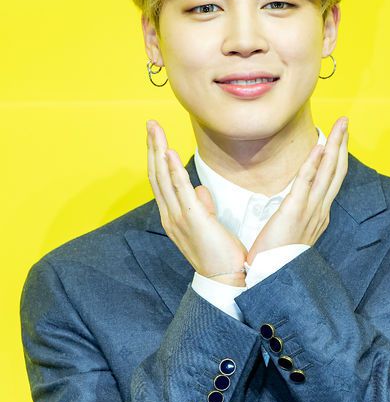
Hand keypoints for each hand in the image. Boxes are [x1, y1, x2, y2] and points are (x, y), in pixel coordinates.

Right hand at [146, 120, 247, 285]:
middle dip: (153, 147)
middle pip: (156, 175)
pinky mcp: (192, 219)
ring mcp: (178, 218)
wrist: (225, 277)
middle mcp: (170, 215)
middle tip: (150, 123)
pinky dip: (173, 170)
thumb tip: (200, 190)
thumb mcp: (207, 224)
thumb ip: (201, 206)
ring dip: (159, 151)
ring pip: (163, 178)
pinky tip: (170, 153)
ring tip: (156, 130)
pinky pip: (180, 190)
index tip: (156, 136)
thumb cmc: (219, 252)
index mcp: (173, 216)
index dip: (157, 157)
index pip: (161, 180)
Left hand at [246, 117, 348, 264]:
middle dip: (342, 144)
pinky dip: (314, 163)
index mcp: (320, 215)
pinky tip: (319, 147)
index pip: (333, 180)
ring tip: (340, 125)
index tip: (338, 138)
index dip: (338, 157)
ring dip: (335, 146)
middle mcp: (320, 210)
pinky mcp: (294, 211)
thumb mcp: (293, 233)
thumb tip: (296, 202)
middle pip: (337, 171)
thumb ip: (298, 215)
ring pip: (329, 172)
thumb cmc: (276, 257)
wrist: (271, 277)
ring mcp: (310, 211)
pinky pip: (307, 182)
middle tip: (345, 121)